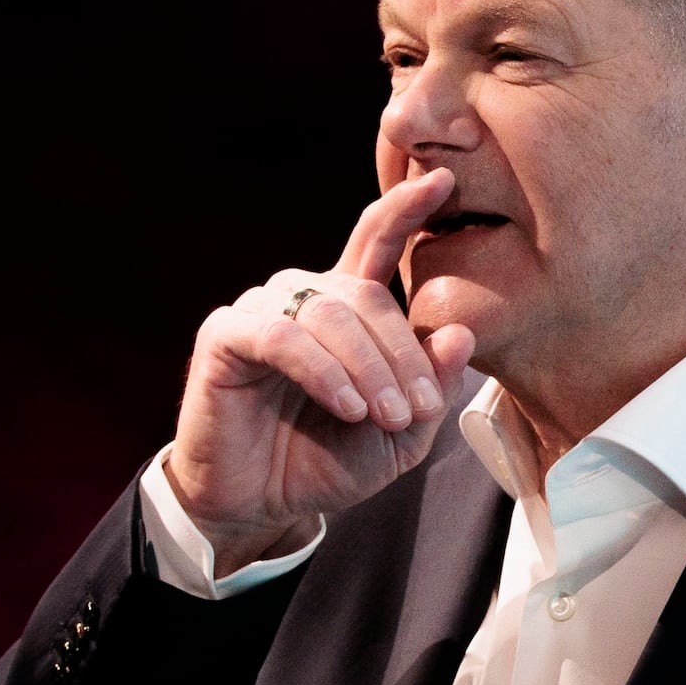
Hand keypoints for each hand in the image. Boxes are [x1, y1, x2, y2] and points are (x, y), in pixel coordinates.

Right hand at [164, 168, 475, 574]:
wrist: (261, 505)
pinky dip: (324, 371)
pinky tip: (348, 405)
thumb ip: (429, 388)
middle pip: (368, 295)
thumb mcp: (399, 435)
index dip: (407, 208)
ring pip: (331, 314)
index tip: (444, 179)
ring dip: (368, 367)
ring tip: (384, 417)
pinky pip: (285, 338)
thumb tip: (459, 333)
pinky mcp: (225, 336)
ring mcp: (263, 311)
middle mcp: (305, 296)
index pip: (377, 240)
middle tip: (416, 410)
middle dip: (401, 354)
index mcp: (349, 307)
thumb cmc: (328, 462)